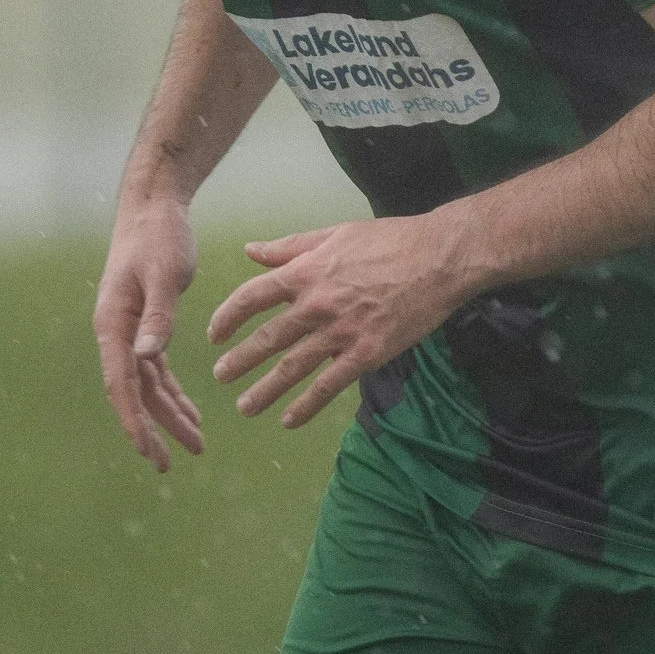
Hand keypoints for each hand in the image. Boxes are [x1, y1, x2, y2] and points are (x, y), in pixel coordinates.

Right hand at [93, 198, 204, 470]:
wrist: (153, 209)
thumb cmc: (158, 236)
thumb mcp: (164, 274)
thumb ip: (158, 316)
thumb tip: (146, 357)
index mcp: (113, 324)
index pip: (121, 383)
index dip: (133, 421)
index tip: (147, 451)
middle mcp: (116, 333)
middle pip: (133, 392)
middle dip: (153, 429)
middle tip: (170, 464)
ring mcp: (129, 332)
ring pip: (147, 386)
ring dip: (168, 415)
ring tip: (195, 445)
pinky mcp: (146, 326)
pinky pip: (156, 370)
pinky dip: (173, 393)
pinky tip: (191, 413)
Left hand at [207, 216, 474, 429]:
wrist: (439, 258)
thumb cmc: (389, 240)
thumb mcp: (334, 233)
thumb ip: (289, 246)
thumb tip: (251, 251)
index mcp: (306, 272)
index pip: (252, 297)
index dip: (228, 317)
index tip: (215, 333)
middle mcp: (317, 304)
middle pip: (268, 338)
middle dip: (240, 360)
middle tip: (221, 376)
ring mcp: (342, 332)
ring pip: (293, 367)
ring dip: (265, 390)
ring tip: (245, 406)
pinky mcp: (367, 353)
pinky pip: (329, 385)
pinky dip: (306, 405)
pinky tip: (289, 420)